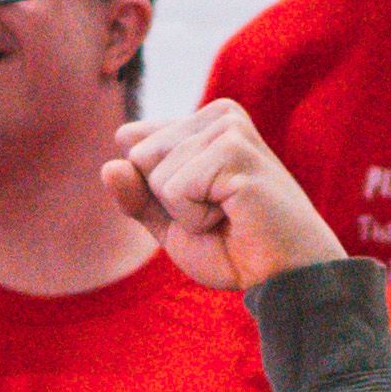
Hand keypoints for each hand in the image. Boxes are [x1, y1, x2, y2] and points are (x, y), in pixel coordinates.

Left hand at [110, 101, 345, 291]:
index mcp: (203, 122)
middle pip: (139, 155)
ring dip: (184, 212)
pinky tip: (234, 216)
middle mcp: (219, 114)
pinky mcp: (236, 150)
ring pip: (156, 172)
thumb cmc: (234, 248)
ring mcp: (230, 128)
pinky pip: (175, 189)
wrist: (281, 277)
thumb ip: (136, 195)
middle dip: (167, 200)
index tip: (201, 206)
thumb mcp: (170, 222)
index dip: (154, 193)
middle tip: (216, 215)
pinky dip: (195, 218)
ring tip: (228, 215)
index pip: (132, 143)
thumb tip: (109, 166)